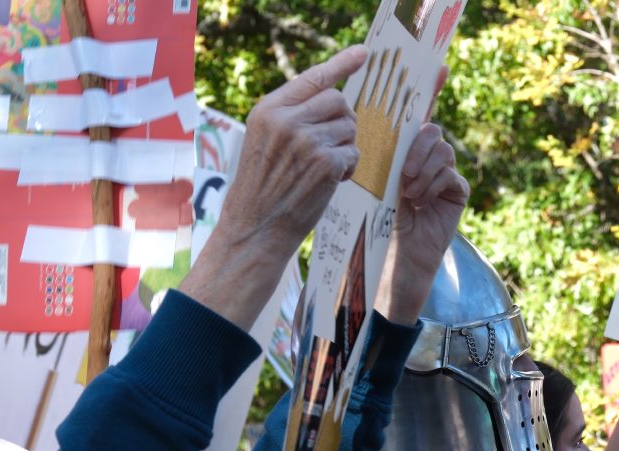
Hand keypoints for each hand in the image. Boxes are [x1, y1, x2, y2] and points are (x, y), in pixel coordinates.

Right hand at [182, 47, 366, 329]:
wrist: (255, 229)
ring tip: (325, 169)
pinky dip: (348, 169)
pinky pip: (353, 154)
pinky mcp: (325, 163)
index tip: (363, 54)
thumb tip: (333, 99)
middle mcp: (287, 120)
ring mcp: (307, 141)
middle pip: (338, 101)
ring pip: (349, 128)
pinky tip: (330, 182)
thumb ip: (291, 118)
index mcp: (269, 110)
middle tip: (333, 145)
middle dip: (344, 122)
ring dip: (346, 148)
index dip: (341, 65)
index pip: (312, 79)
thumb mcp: (265, 142)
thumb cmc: (262, 190)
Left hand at [378, 122, 470, 324]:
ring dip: (425, 171)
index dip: (408, 129)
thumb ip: (386, 159)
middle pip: (433, 132)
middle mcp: (429, 161)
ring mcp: (446, 175)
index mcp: (408, 154)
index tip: (392, 146)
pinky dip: (434, 186)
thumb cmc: (383, 221)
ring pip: (444, 152)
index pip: (414, 126)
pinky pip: (451, 176)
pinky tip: (421, 204)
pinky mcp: (458, 192)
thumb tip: (380, 132)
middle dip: (418, 149)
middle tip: (404, 173)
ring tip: (410, 195)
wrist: (399, 253)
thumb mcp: (380, 185)